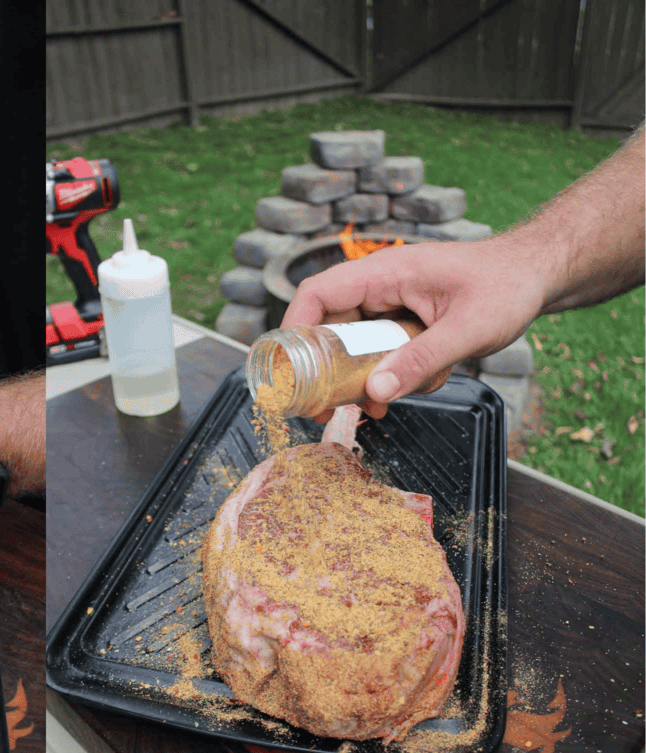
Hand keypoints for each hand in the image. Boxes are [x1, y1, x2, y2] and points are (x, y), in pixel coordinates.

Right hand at [282, 238, 543, 418]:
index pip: (318, 294)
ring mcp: (391, 303)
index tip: (289, 368)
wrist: (536, 274)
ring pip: (357, 346)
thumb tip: (375, 393)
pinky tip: (421, 382)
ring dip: (369, 378)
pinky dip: (395, 373)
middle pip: (331, 328)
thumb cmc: (507, 285)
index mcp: (384, 272)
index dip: (294, 329)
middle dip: (332, 372)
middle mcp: (380, 285)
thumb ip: (421, 361)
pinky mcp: (404, 320)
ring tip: (384, 403)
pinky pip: (383, 351)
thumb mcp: (467, 329)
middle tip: (331, 408)